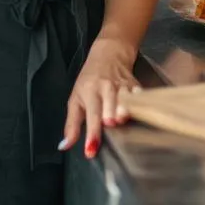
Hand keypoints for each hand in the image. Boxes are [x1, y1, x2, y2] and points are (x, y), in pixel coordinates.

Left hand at [60, 35, 139, 159]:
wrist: (109, 53)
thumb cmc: (89, 80)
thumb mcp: (75, 99)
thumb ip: (71, 124)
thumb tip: (64, 146)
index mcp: (90, 93)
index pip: (92, 116)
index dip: (92, 134)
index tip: (91, 150)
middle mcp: (107, 88)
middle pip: (111, 106)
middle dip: (110, 118)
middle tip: (109, 126)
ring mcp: (123, 85)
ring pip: (126, 100)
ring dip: (125, 110)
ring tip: (122, 118)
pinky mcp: (135, 84)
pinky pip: (139, 95)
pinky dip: (140, 103)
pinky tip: (138, 111)